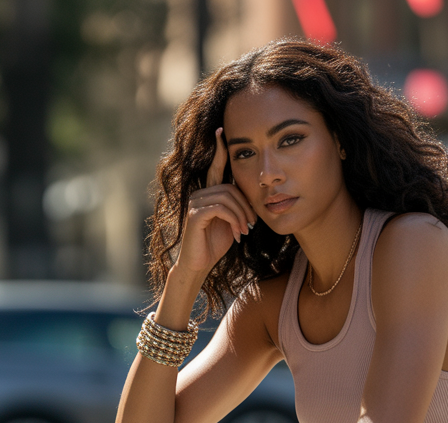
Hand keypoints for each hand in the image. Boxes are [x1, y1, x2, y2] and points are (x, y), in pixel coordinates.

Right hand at [176, 128, 258, 276]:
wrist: (199, 265)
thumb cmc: (215, 244)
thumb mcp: (231, 222)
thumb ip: (237, 207)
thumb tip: (251, 198)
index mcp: (208, 193)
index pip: (215, 167)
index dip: (219, 150)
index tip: (222, 131)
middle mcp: (199, 193)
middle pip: (230, 187)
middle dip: (246, 206)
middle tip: (252, 225)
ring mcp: (195, 202)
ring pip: (227, 197)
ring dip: (241, 215)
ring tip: (245, 231)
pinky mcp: (195, 214)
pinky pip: (221, 208)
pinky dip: (233, 220)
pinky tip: (237, 234)